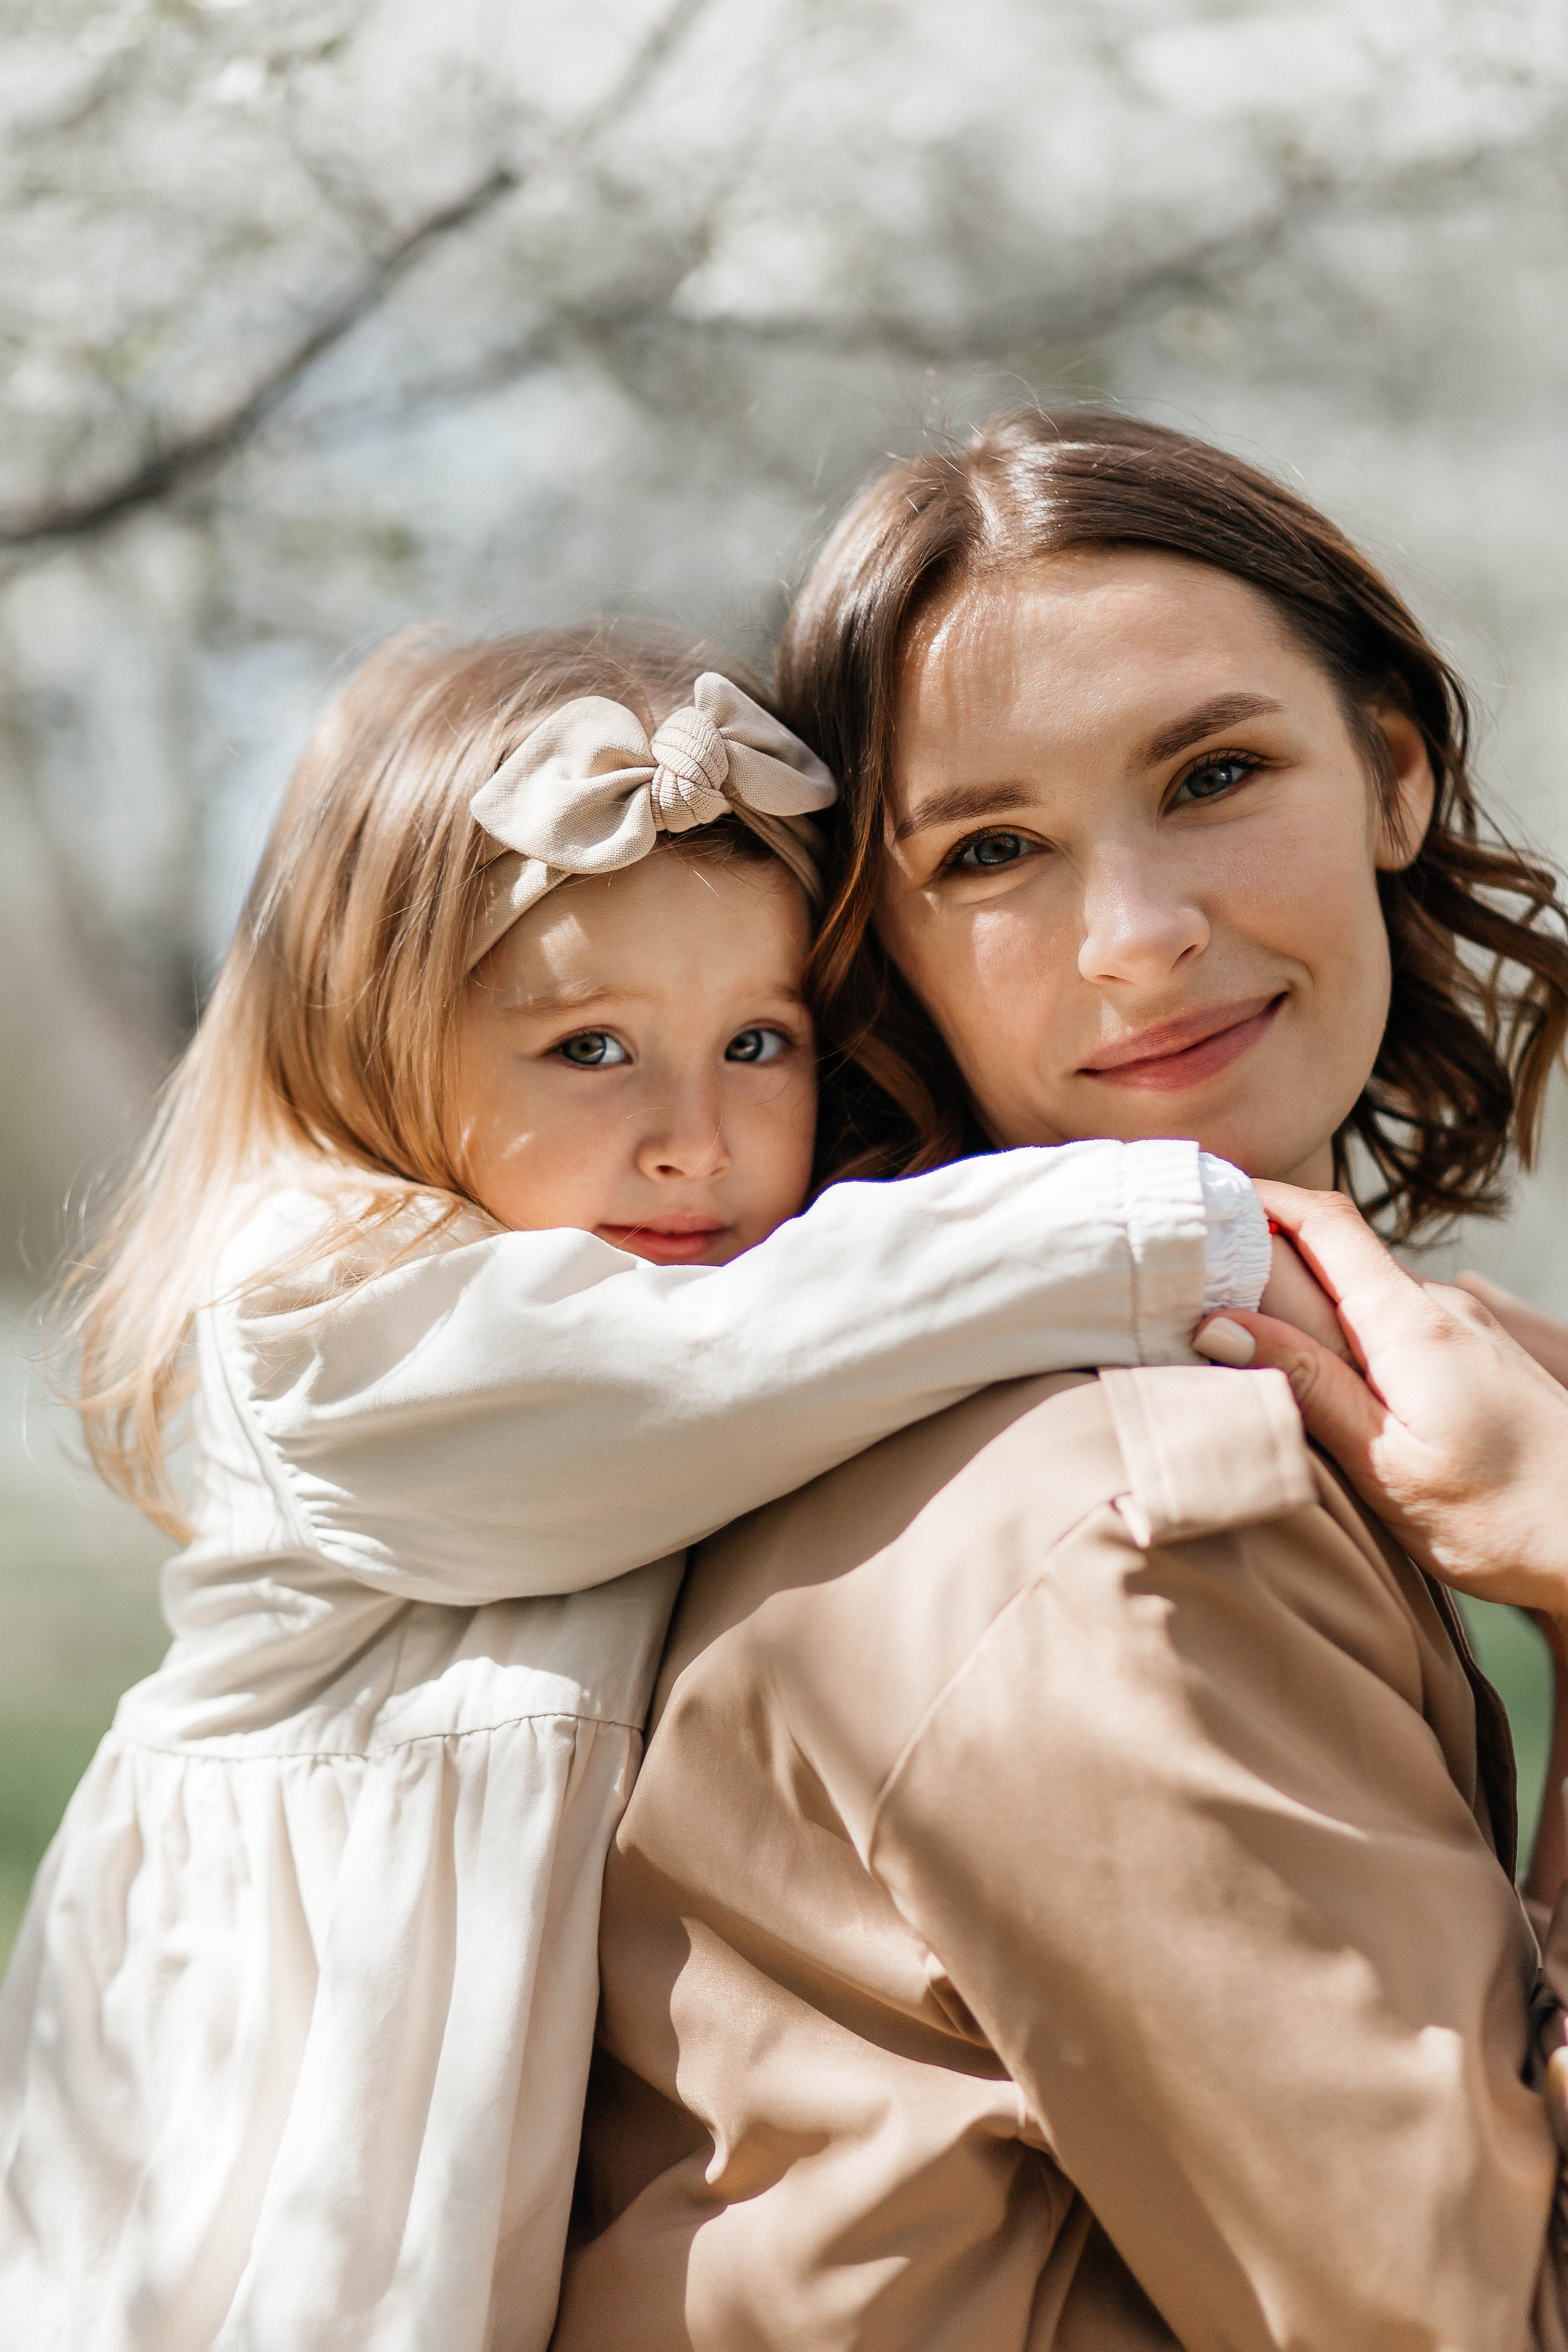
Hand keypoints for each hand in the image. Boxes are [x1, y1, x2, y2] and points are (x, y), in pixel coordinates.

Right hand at [1194, 1183, 1567, 1619]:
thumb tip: (1219, 1323)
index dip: (1257, 1196)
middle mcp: (1441, 1308)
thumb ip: (1308, 1388)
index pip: (1325, 1222)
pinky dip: (1341, 1334)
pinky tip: (1320, 1380)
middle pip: (1335, 1251)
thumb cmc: (1505, 1520)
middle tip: (1187, 1286)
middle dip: (1259, 1255)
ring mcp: (1463, 1328)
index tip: (1197, 1200)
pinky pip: (1390, 1323)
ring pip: (1361, 1291)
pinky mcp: (1473, 1356)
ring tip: (1241, 1343)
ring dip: (1301, 1303)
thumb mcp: (1387, 1467)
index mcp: (1413, 1325)